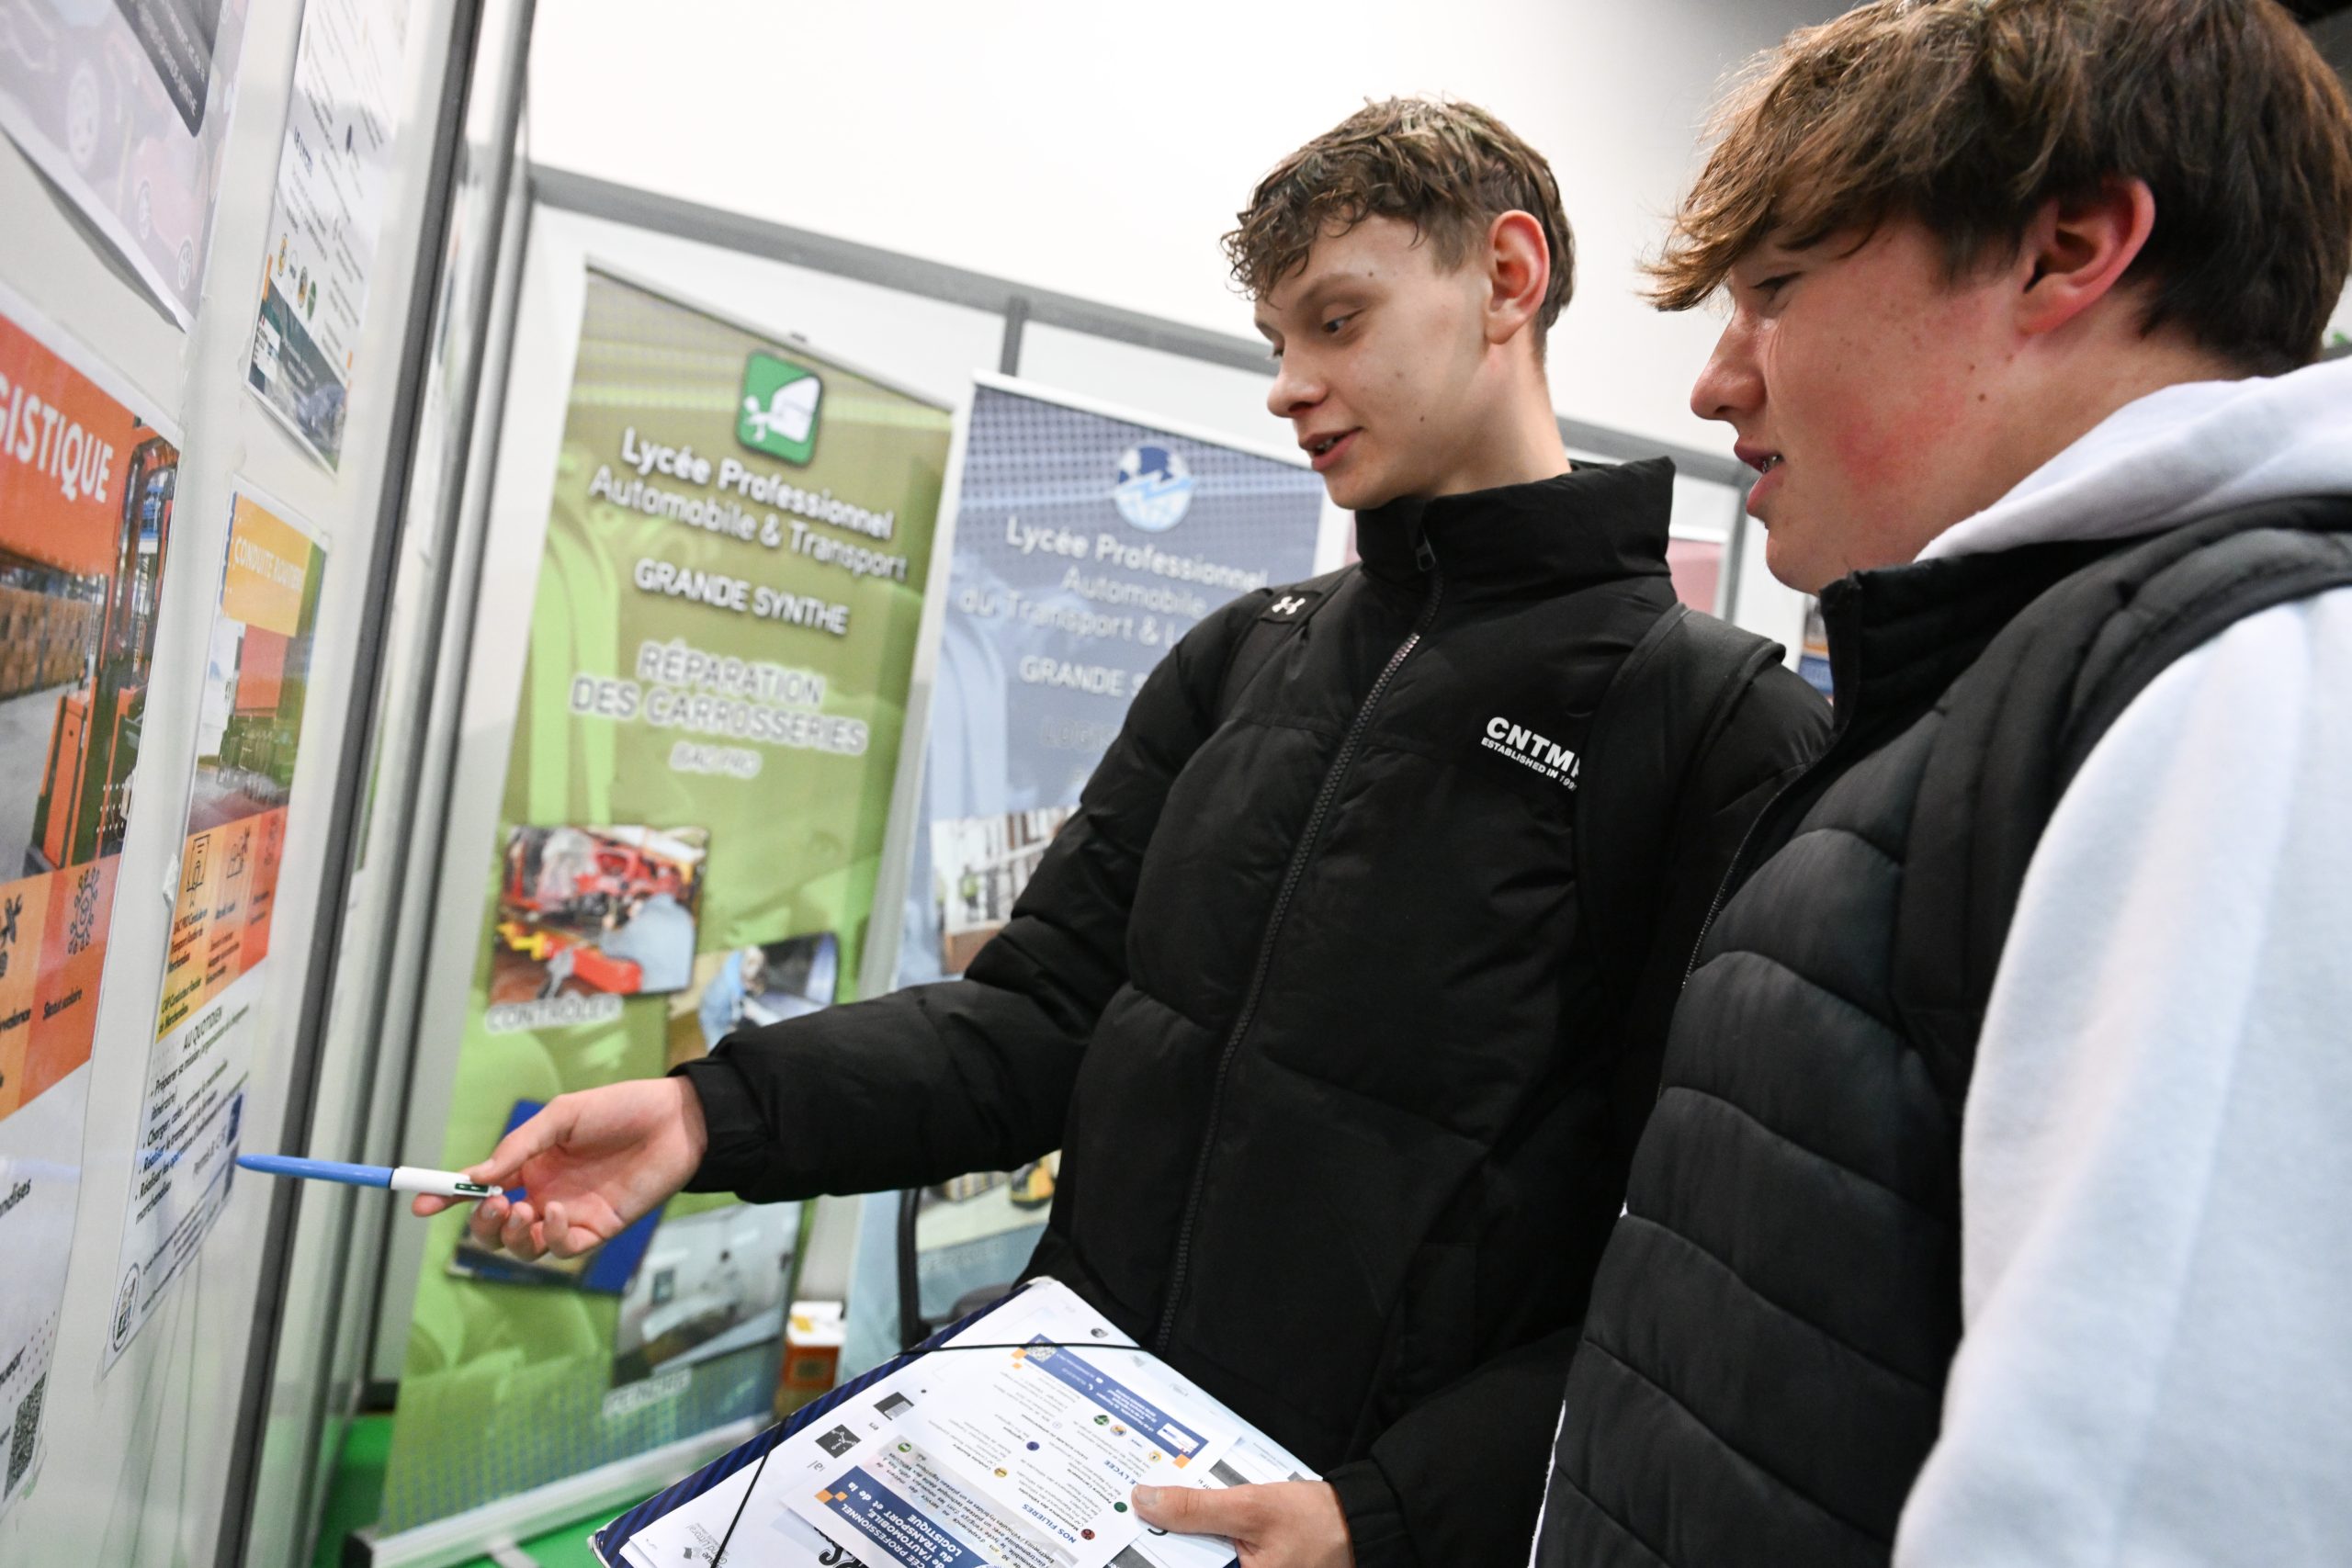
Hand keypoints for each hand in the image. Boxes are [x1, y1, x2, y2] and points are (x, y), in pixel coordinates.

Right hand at [411, 1077, 708, 1259]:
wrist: (677, 1120)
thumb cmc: (620, 1109)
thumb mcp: (561, 1117)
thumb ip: (518, 1148)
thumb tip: (474, 1178)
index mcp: (531, 1164)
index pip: (479, 1188)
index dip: (447, 1197)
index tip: (419, 1204)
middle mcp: (545, 1193)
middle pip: (496, 1228)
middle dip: (481, 1223)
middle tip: (490, 1205)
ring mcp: (571, 1215)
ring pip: (524, 1247)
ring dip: (511, 1234)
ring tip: (520, 1209)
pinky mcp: (599, 1230)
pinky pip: (563, 1248)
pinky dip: (552, 1235)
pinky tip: (559, 1210)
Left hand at [1131, 1481, 1353, 1567]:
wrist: (1359, 1523)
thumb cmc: (1315, 1521)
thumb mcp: (1250, 1507)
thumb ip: (1195, 1509)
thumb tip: (1144, 1500)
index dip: (1153, 1552)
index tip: (1128, 1533)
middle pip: (1189, 1563)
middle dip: (1171, 1542)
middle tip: (1150, 1508)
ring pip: (1204, 1561)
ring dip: (1189, 1541)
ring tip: (1171, 1511)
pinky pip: (1220, 1561)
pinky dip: (1208, 1544)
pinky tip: (1200, 1523)